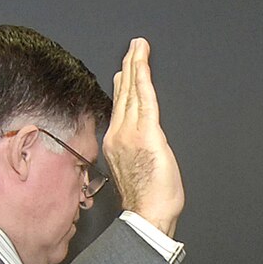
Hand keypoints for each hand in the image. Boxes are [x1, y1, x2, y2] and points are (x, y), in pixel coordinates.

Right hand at [103, 38, 184, 236]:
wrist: (146, 215)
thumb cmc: (146, 202)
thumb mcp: (135, 171)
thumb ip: (135, 151)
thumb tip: (142, 140)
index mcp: (115, 144)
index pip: (119, 109)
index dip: (122, 88)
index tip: (121, 73)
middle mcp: (118, 135)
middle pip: (124, 95)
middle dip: (128, 69)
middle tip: (132, 49)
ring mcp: (131, 132)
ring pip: (132, 92)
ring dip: (135, 66)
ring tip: (138, 48)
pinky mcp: (147, 133)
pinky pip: (144, 98)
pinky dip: (143, 78)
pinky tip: (142, 64)